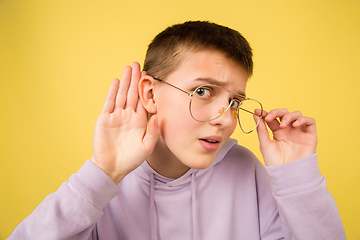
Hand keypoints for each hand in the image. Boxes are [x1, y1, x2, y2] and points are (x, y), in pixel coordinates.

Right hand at [91, 62, 159, 183]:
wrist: (112, 167)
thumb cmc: (131, 159)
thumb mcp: (146, 147)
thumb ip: (153, 131)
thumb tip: (158, 116)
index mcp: (139, 121)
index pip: (142, 100)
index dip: (145, 88)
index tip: (149, 75)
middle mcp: (128, 116)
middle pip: (132, 93)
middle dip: (135, 79)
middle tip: (137, 64)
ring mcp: (116, 116)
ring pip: (121, 94)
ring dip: (125, 81)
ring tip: (128, 68)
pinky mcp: (105, 119)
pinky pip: (109, 103)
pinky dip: (113, 92)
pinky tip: (117, 82)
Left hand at [254, 109, 316, 165]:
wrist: (287, 173)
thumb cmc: (276, 162)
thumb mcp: (265, 144)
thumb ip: (261, 130)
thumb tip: (256, 115)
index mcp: (277, 132)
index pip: (273, 118)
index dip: (266, 113)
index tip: (257, 111)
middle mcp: (289, 130)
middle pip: (285, 113)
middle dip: (277, 112)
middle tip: (269, 117)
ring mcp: (299, 132)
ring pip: (297, 115)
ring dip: (289, 116)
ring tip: (283, 124)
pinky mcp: (310, 136)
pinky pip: (310, 122)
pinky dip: (303, 119)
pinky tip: (295, 125)